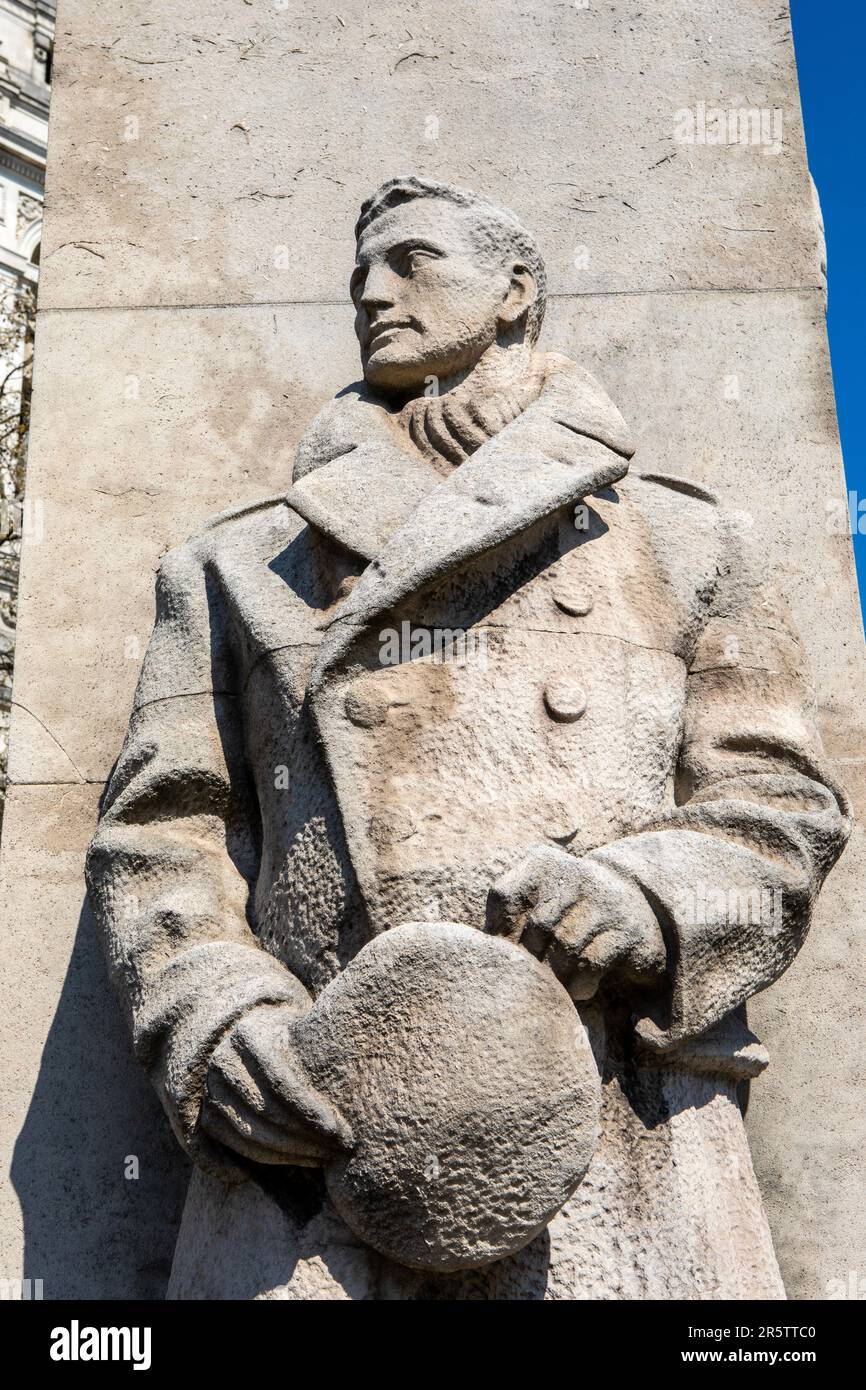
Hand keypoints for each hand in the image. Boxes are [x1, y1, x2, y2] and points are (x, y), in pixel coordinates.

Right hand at [200, 1003, 352, 1166]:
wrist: (250, 1033)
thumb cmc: (292, 1037)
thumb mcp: (305, 1035)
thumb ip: (321, 1056)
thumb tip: (353, 1093)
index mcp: (249, 1036)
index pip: (282, 1082)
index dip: (311, 1112)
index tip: (341, 1132)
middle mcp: (224, 1060)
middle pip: (266, 1112)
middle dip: (304, 1139)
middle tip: (337, 1153)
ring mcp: (211, 1088)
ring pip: (249, 1133)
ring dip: (288, 1156)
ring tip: (321, 1160)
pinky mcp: (208, 1112)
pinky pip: (233, 1145)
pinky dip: (259, 1162)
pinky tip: (291, 1168)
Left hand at [486, 846, 665, 1000]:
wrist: (636, 908)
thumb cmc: (571, 913)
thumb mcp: (539, 899)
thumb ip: (510, 915)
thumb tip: (482, 951)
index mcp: (544, 864)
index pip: (505, 895)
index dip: (498, 933)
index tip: (504, 954)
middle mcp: (577, 875)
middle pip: (537, 926)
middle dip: (530, 959)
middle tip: (530, 979)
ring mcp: (605, 901)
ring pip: (565, 945)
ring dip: (555, 975)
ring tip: (553, 988)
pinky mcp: (627, 931)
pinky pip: (592, 962)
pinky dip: (579, 983)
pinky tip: (579, 988)